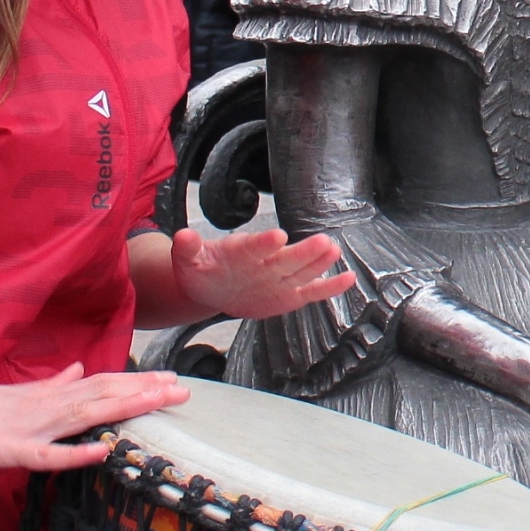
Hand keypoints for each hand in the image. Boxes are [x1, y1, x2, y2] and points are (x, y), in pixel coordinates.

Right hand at [0, 362, 186, 471]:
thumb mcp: (10, 395)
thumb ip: (48, 387)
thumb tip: (79, 371)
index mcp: (43, 397)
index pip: (98, 386)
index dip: (135, 382)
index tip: (172, 379)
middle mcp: (40, 407)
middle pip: (100, 396)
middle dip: (143, 392)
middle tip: (186, 390)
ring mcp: (22, 426)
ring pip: (82, 415)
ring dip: (123, 408)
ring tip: (159, 402)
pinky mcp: (1, 449)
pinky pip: (44, 454)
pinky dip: (76, 452)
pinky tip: (103, 449)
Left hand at [165, 223, 353, 322]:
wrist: (213, 287)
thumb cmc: (203, 269)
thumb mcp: (188, 260)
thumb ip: (187, 248)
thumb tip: (181, 236)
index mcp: (243, 251)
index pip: (255, 246)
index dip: (264, 243)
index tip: (278, 236)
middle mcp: (267, 262)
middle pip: (287, 258)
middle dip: (305, 251)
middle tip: (324, 241)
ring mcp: (280, 278)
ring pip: (303, 271)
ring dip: (319, 262)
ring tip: (335, 251)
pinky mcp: (289, 294)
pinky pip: (312, 291)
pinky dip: (329, 287)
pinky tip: (348, 278)